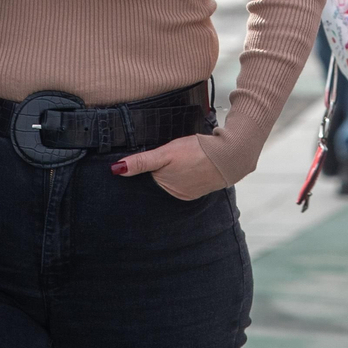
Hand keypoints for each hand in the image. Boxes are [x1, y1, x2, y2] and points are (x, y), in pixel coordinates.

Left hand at [111, 134, 227, 199]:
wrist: (229, 155)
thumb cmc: (197, 152)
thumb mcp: (166, 153)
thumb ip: (142, 161)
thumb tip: (117, 169)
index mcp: (164, 188)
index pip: (146, 182)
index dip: (142, 173)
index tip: (141, 165)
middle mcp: (175, 195)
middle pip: (159, 183)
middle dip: (156, 174)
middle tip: (164, 159)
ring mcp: (188, 193)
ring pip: (172, 182)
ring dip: (171, 174)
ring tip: (176, 162)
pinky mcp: (199, 189)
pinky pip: (185, 183)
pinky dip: (183, 175)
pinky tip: (187, 166)